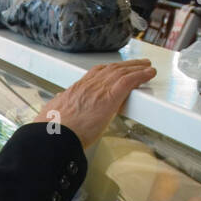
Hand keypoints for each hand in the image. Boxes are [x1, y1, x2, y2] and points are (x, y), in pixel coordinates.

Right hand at [34, 58, 155, 147]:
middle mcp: (87, 85)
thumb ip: (58, 104)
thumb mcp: (51, 112)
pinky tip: (149, 74)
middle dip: (125, 66)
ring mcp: (98, 90)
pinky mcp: (109, 97)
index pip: (94, 74)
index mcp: (75, 90)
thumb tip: (58, 99)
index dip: (107, 70)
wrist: (53, 136)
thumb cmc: (52, 130)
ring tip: (147, 67)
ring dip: (136, 68)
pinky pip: (128, 81)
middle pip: (110, 69)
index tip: (114, 69)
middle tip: (136, 64)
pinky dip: (140, 76)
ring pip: (121, 72)